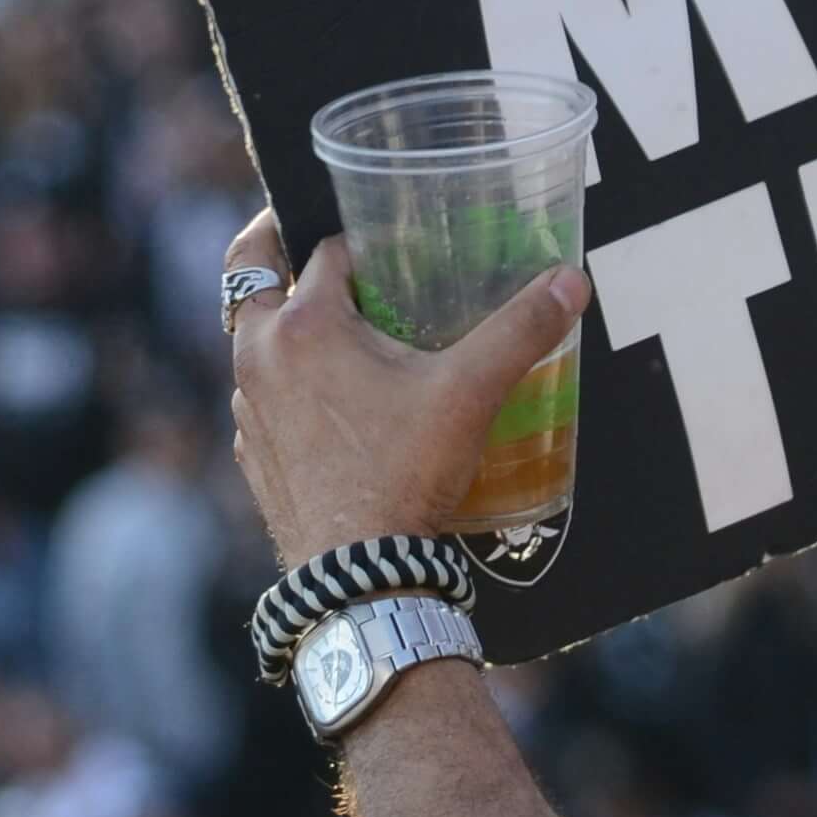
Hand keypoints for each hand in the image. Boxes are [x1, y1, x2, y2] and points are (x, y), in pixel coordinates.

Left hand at [221, 208, 587, 558]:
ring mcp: (247, 408)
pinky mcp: (251, 453)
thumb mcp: (469, 393)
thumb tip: (570, 282)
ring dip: (285, 328)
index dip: (360, 242)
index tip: (387, 248)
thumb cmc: (404, 475)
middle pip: (252, 278)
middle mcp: (259, 357)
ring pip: (254, 342)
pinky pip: (259, 399)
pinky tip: (330, 406)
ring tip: (338, 335)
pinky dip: (285, 387)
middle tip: (313, 248)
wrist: (357, 574)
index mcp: (304, 324)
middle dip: (279, 254)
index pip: (324, 249)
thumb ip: (520, 330)